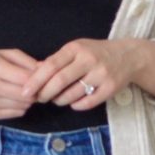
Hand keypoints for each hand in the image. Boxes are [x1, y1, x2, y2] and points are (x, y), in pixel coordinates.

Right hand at [0, 47, 41, 119]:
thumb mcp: (4, 54)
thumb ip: (27, 61)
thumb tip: (47, 71)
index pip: (26, 78)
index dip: (39, 79)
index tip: (42, 77)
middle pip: (26, 95)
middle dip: (36, 91)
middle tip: (36, 86)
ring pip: (24, 106)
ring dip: (29, 100)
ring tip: (23, 91)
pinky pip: (17, 113)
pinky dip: (20, 107)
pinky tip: (14, 98)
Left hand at [17, 38, 146, 111]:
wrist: (128, 56)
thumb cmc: (96, 53)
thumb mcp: (77, 49)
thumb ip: (57, 60)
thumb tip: (33, 76)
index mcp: (76, 48)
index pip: (51, 65)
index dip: (36, 80)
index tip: (25, 91)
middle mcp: (89, 59)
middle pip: (60, 81)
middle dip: (45, 93)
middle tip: (39, 99)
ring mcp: (101, 74)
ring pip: (73, 94)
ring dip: (60, 100)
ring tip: (57, 100)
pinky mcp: (110, 88)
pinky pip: (87, 102)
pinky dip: (76, 105)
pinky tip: (73, 103)